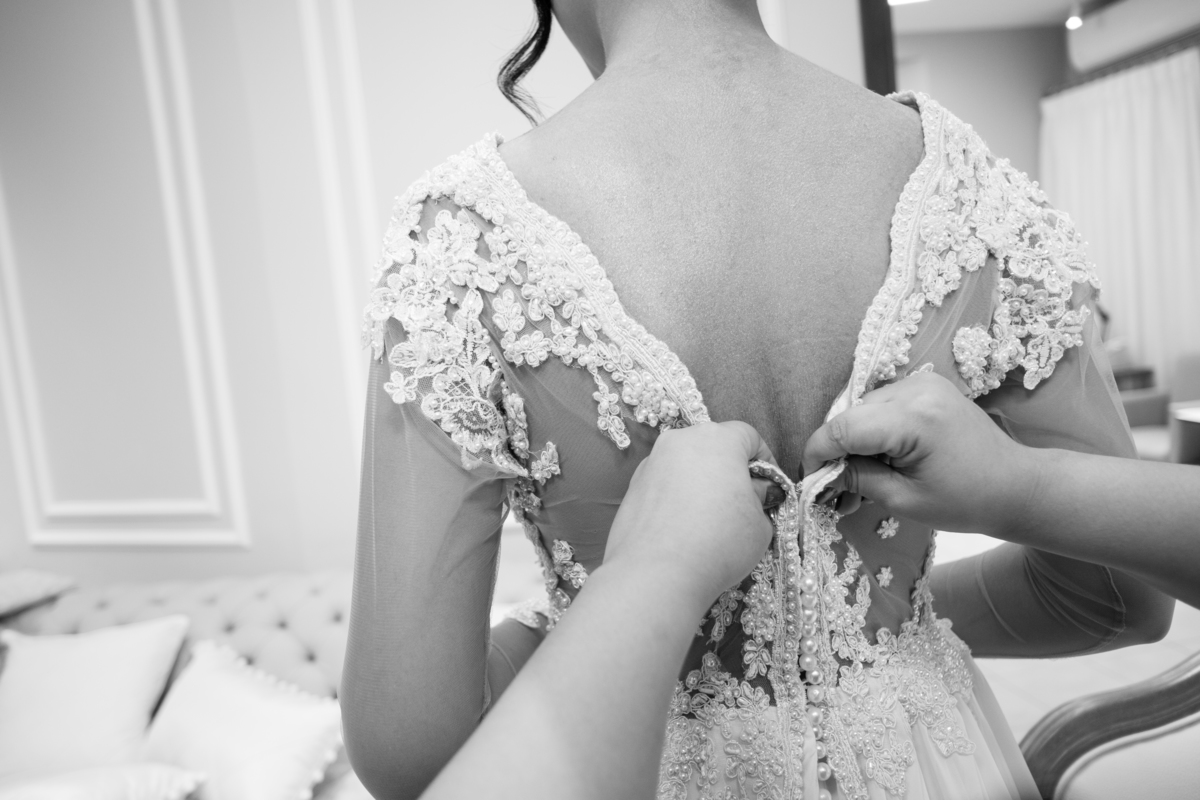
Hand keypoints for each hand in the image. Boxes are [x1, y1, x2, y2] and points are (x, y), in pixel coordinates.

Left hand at [603, 422, 777, 608]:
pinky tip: (685, 528)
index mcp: (717, 439)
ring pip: (686, 464)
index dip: (765, 462)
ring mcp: (652, 462)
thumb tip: (754, 493)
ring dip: (702, 483)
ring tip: (712, 520)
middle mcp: (680, 441)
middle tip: (744, 504)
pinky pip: (665, 484)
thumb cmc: (717, 544)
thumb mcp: (759, 524)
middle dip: (731, 470)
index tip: (769, 487)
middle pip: (714, 446)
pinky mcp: (633, 487)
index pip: (748, 436)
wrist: (655, 574)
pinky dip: (678, 497)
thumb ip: (760, 498)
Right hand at [801, 372, 1040, 536]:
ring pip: (863, 409)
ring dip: (854, 441)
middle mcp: (916, 388)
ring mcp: (922, 382)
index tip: (810, 482)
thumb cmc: (967, 501)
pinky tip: (879, 459)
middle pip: (850, 415)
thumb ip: (858, 480)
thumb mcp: (905, 501)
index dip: (818, 453)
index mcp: (914, 417)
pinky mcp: (926, 385)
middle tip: (836, 490)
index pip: (843, 427)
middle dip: (837, 451)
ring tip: (859, 479)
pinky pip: (881, 404)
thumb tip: (822, 474)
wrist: (1017, 485)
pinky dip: (872, 430)